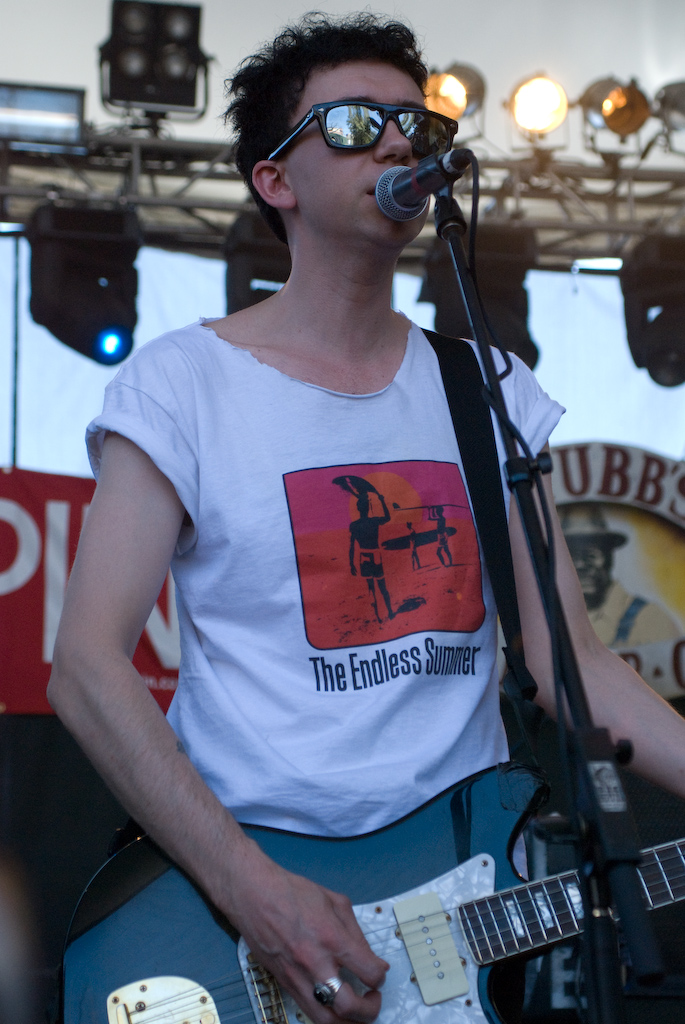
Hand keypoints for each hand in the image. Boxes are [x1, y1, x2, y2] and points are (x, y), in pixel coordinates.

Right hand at [222, 838, 388, 1022]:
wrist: (253, 895)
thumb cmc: (293, 892)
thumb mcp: (334, 901)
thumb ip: (355, 931)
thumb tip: (370, 956)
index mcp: (332, 937)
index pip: (368, 971)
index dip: (380, 976)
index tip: (379, 972)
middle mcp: (315, 962)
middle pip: (349, 1007)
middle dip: (369, 1010)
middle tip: (373, 999)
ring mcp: (297, 977)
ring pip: (326, 1021)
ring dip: (348, 1022)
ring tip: (357, 1012)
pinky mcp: (284, 984)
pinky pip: (308, 1011)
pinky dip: (326, 1015)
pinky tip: (333, 1005)